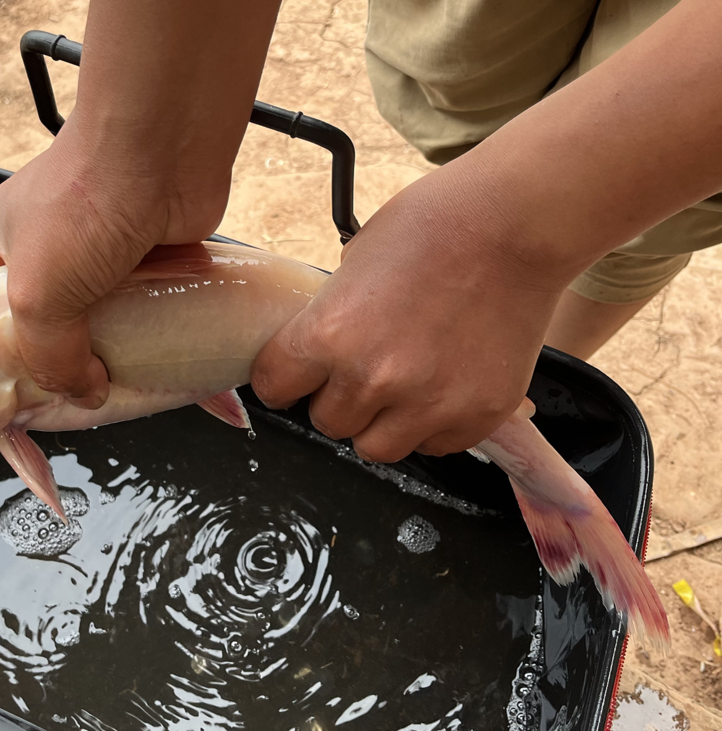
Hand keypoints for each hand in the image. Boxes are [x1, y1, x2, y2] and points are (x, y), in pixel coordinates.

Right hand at [0, 0, 279, 407]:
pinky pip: (146, 308)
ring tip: (116, 384)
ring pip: (102, 318)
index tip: (2, 379)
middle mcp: (52, 243)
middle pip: (47, 318)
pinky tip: (155, 357)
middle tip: (68, 395)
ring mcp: (103, 249)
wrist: (160, 155)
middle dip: (59, 355)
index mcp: (3, 239)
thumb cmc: (81, 204)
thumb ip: (50, 357)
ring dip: (111, 349)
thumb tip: (85, 393)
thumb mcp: (37, 297)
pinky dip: (152, 331)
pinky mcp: (150, 255)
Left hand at [250, 168, 565, 461]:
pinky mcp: (475, 416)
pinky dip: (433, 424)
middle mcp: (373, 379)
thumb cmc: (432, 226)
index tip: (294, 377)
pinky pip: (434, 445)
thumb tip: (317, 353)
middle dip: (338, 399)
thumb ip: (331, 319)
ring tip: (403, 384)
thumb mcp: (353, 264)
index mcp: (328, 335)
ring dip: (381, 422)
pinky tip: (444, 384)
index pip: (274, 387)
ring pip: (376, 447)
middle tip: (365, 368)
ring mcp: (428, 404)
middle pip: (328, 422)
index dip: (283, 380)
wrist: (515, 224)